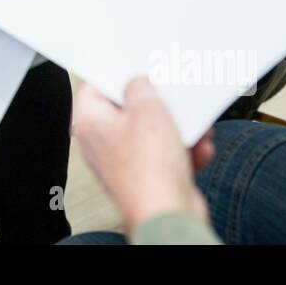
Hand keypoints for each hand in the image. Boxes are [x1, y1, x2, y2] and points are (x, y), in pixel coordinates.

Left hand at [72, 78, 213, 236]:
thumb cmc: (148, 172)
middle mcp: (102, 143)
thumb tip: (138, 83)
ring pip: (153, 131)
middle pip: (129, 109)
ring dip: (178, 127)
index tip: (137, 68)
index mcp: (89, 122)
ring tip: (192, 125)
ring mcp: (125, 161)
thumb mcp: (148, 109)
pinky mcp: (148, 177)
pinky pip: (167, 153)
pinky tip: (197, 148)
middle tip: (170, 97)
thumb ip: (140, 87)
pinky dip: (184, 150)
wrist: (169, 216)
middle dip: (157, 104)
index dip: (117, 74)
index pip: (94, 86)